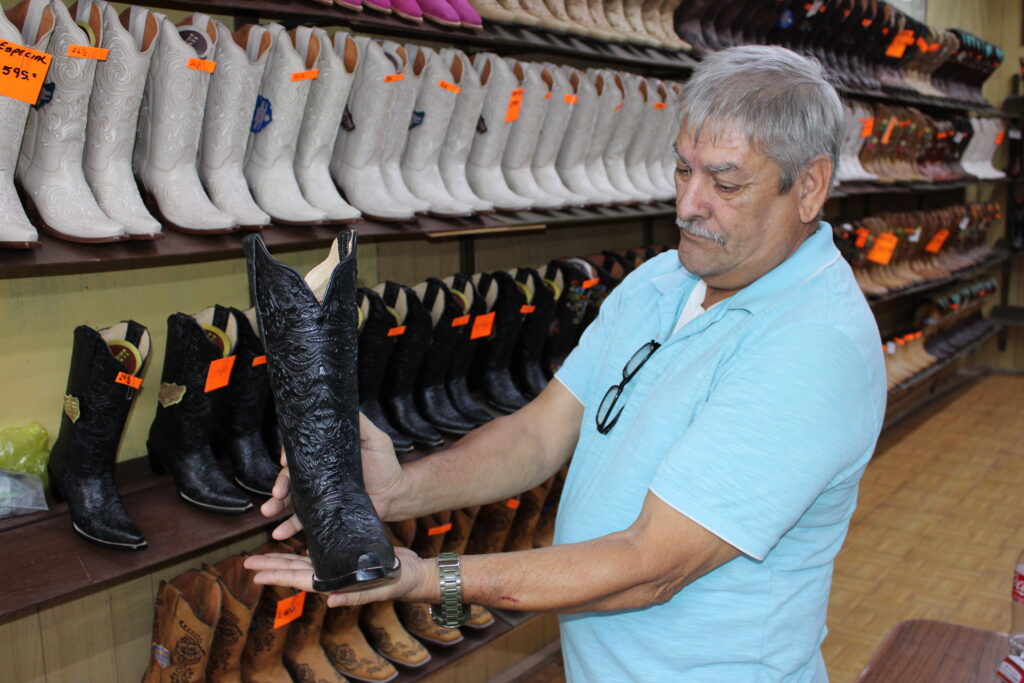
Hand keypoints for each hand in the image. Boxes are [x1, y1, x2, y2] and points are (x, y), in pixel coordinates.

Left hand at [243, 546, 434, 607]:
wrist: (414, 574)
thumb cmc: (398, 582)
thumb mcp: (379, 587)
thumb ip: (356, 595)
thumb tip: (331, 600)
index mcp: (335, 583)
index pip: (299, 580)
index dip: (276, 576)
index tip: (255, 573)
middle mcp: (331, 575)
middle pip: (294, 570)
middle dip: (270, 566)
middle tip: (247, 562)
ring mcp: (336, 566)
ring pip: (301, 562)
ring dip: (281, 559)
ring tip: (261, 555)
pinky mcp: (343, 556)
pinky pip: (317, 553)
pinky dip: (302, 550)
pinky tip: (293, 545)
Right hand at [259, 413, 406, 538]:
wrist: (396, 494)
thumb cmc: (386, 463)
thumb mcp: (374, 438)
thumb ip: (359, 423)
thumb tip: (341, 404)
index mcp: (324, 455)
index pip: (300, 452)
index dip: (289, 456)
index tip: (284, 461)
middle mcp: (317, 474)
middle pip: (291, 477)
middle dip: (279, 484)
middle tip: (276, 493)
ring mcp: (319, 494)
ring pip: (291, 499)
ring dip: (276, 505)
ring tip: (268, 512)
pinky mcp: (324, 513)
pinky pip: (303, 521)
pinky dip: (289, 527)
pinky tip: (279, 533)